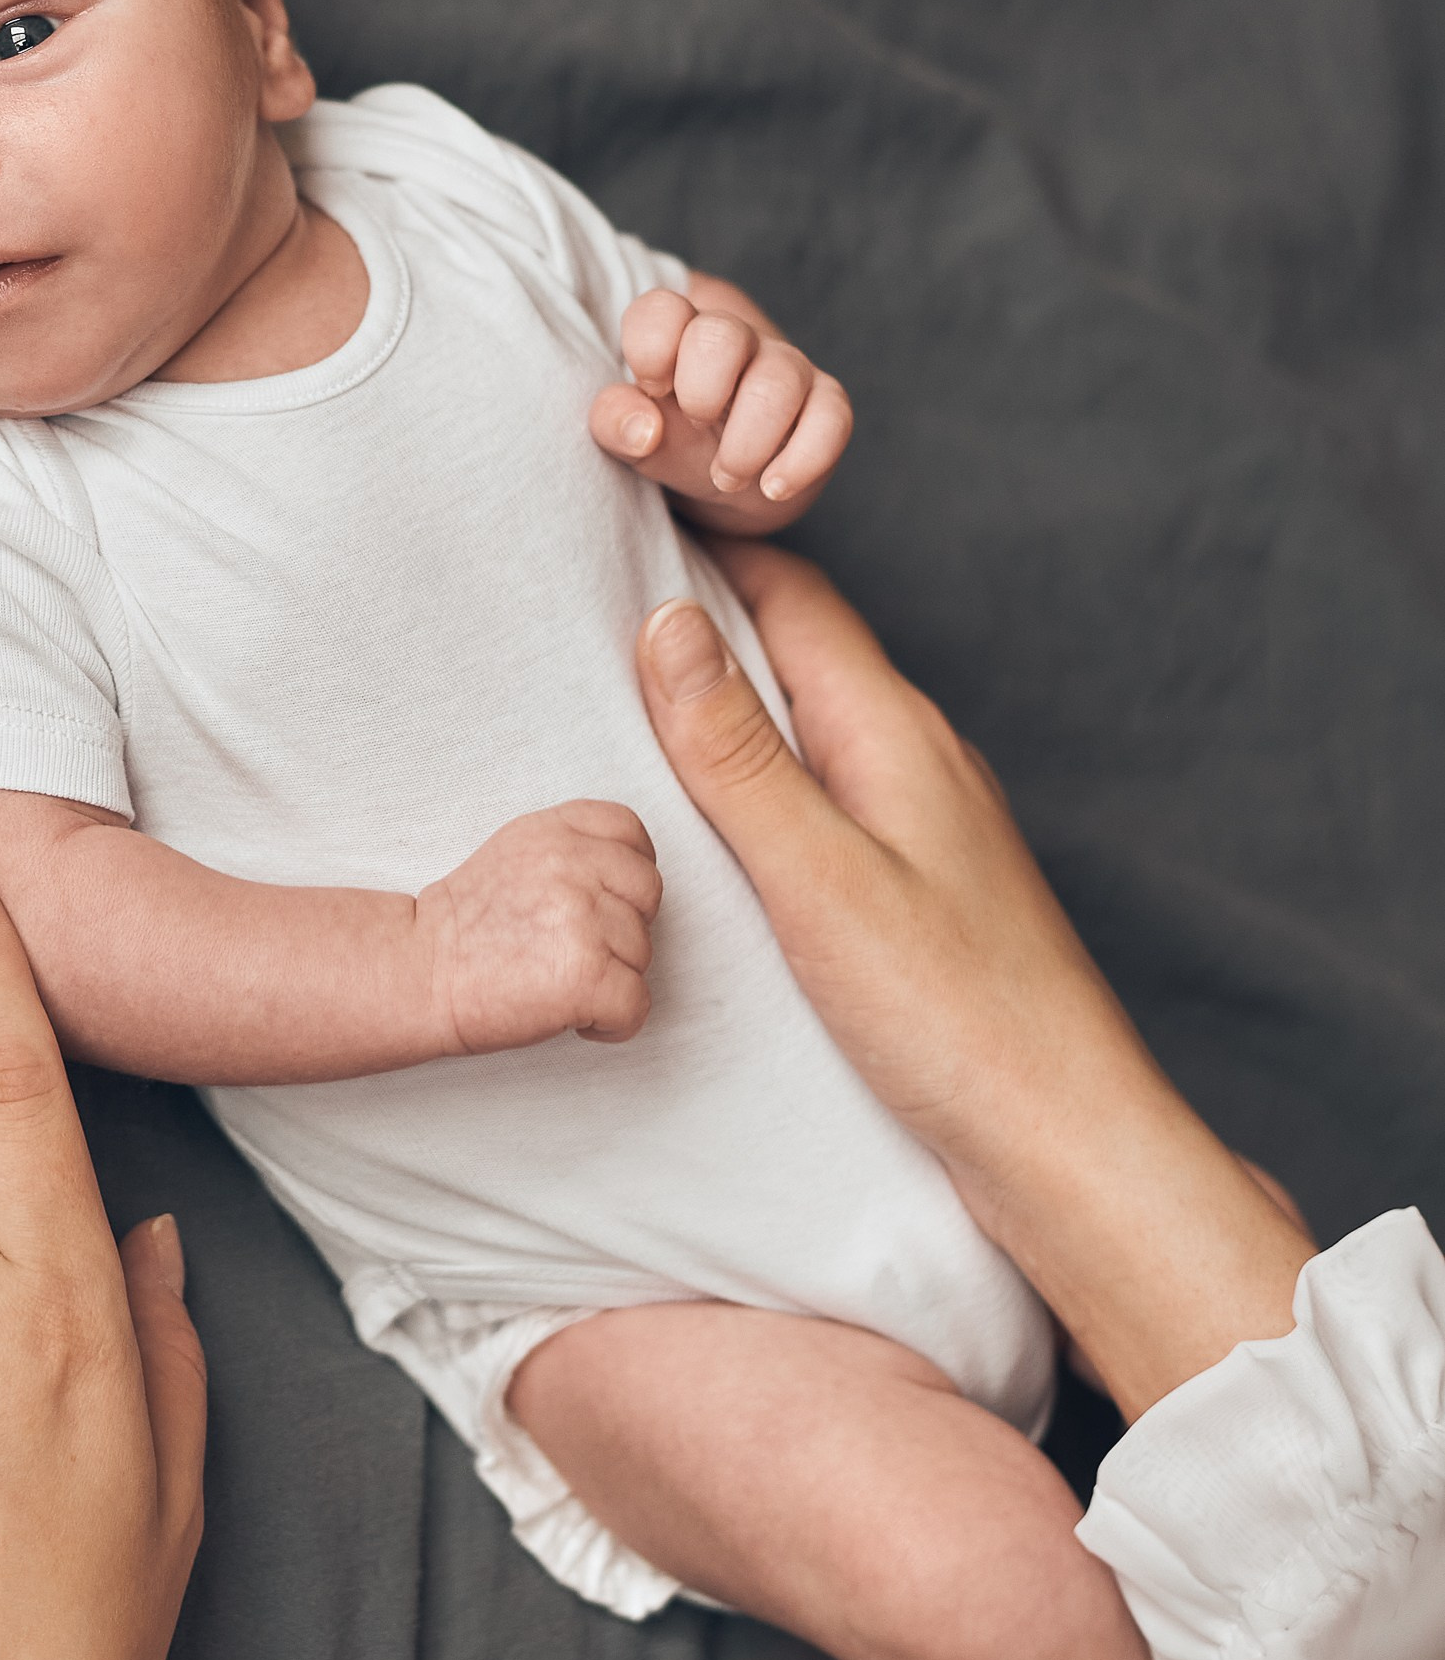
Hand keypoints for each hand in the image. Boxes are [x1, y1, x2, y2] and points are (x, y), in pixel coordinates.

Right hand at [416, 801, 659, 1054]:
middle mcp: (573, 865)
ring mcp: (583, 919)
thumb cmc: (462, 928)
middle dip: (622, 928)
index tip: (606, 901)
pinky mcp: (588, 975)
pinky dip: (613, 1024)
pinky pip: (636, 1005)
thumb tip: (623, 877)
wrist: (417, 975)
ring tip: (557, 982)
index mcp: (555, 831)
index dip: (627, 873)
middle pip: (647, 894)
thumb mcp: (513, 854)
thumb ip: (569, 849)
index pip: (630, 832)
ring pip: (642, 953)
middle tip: (573, 950)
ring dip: (611, 977)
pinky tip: (577, 1020)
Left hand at [590, 280, 851, 532]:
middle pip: (722, 335)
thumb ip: (617, 424)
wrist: (730, 481)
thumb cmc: (675, 441)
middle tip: (695, 429)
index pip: (661, 311)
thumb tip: (642, 429)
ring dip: (746, 443)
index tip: (653, 392)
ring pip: (779, 380)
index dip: (651, 351)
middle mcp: (736, 340)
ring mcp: (785, 369)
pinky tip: (772, 487)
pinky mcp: (827, 405)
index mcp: (678, 334)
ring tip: (725, 478)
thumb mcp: (633, 437)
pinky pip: (832, 418)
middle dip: (701, 393)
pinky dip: (800, 462)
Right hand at [634, 553, 1308, 1415]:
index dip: (709, 548)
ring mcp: (924, 822)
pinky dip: (760, 778)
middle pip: (803, 648)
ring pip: (813, 723)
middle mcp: (918, 758)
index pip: (794, 594)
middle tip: (597, 595)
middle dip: (710, 611)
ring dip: (733, 698)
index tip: (621, 518)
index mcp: (895, 733)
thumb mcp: (816, 876)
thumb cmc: (952, 1017)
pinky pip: (826, 794)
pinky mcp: (919, 886)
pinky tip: (713, 818)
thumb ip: (736, 753)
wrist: (1062, 1142)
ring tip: (631, 696)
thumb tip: (665, 621)